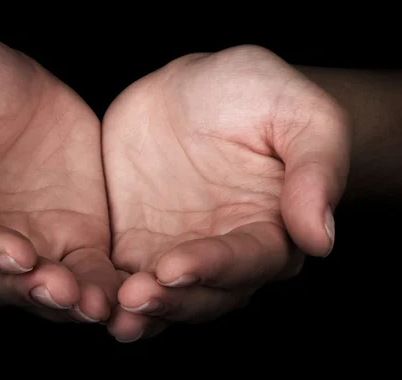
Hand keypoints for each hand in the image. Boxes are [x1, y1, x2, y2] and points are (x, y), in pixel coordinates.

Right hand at [0, 28, 117, 322]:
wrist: (6, 86)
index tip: (15, 251)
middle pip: (0, 279)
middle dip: (32, 288)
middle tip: (64, 291)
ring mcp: (29, 243)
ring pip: (46, 287)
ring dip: (72, 301)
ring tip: (99, 304)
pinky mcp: (72, 239)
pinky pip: (88, 271)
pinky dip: (105, 286)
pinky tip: (127, 294)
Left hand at [102, 46, 350, 340]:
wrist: (194, 89)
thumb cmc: (256, 94)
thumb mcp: (299, 114)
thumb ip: (315, 170)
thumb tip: (321, 238)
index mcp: (269, 230)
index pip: (246, 261)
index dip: (213, 268)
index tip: (176, 268)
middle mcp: (221, 252)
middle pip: (201, 294)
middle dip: (168, 300)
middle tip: (134, 298)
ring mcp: (174, 250)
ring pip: (158, 295)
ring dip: (135, 309)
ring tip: (108, 311)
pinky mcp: (133, 241)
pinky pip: (118, 272)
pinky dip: (103, 287)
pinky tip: (80, 291)